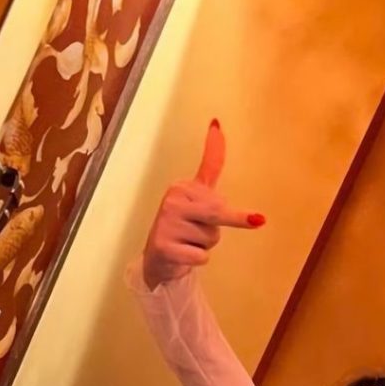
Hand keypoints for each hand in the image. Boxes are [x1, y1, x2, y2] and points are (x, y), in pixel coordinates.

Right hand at [142, 121, 264, 289]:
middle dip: (225, 224)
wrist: (158, 262)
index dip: (214, 146)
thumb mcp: (200, 205)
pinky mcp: (164, 245)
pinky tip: (182, 255)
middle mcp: (173, 199)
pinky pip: (201, 256)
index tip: (217, 123)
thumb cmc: (183, 231)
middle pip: (219, 211)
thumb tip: (217, 126)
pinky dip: (198, 260)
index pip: (207, 167)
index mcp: (184, 187)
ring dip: (207, 246)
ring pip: (212, 237)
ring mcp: (166, 221)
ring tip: (189, 243)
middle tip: (226, 226)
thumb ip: (212, 173)